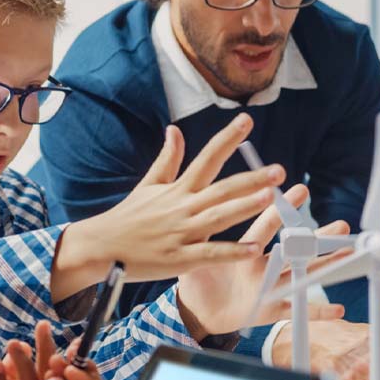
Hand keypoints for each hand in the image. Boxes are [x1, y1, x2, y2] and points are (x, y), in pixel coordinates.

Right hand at [52, 114, 285, 300]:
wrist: (100, 247)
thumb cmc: (127, 218)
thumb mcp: (148, 185)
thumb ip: (168, 159)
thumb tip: (175, 129)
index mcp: (178, 190)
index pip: (207, 158)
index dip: (227, 139)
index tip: (247, 120)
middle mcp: (183, 208)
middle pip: (222, 189)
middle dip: (251, 179)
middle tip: (279, 170)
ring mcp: (182, 233)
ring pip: (218, 218)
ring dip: (244, 207)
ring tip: (269, 198)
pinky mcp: (179, 259)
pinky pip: (209, 254)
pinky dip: (231, 252)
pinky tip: (254, 248)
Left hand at [176, 184, 346, 337]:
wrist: (195, 310)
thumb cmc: (196, 279)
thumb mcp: (197, 256)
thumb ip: (202, 238)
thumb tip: (194, 210)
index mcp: (246, 249)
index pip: (267, 226)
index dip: (282, 209)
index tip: (299, 190)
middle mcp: (264, 266)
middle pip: (296, 249)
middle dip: (319, 237)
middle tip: (342, 226)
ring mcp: (270, 287)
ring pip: (303, 275)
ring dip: (326, 266)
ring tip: (349, 256)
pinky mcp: (269, 310)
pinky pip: (295, 310)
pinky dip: (317, 311)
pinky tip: (338, 309)